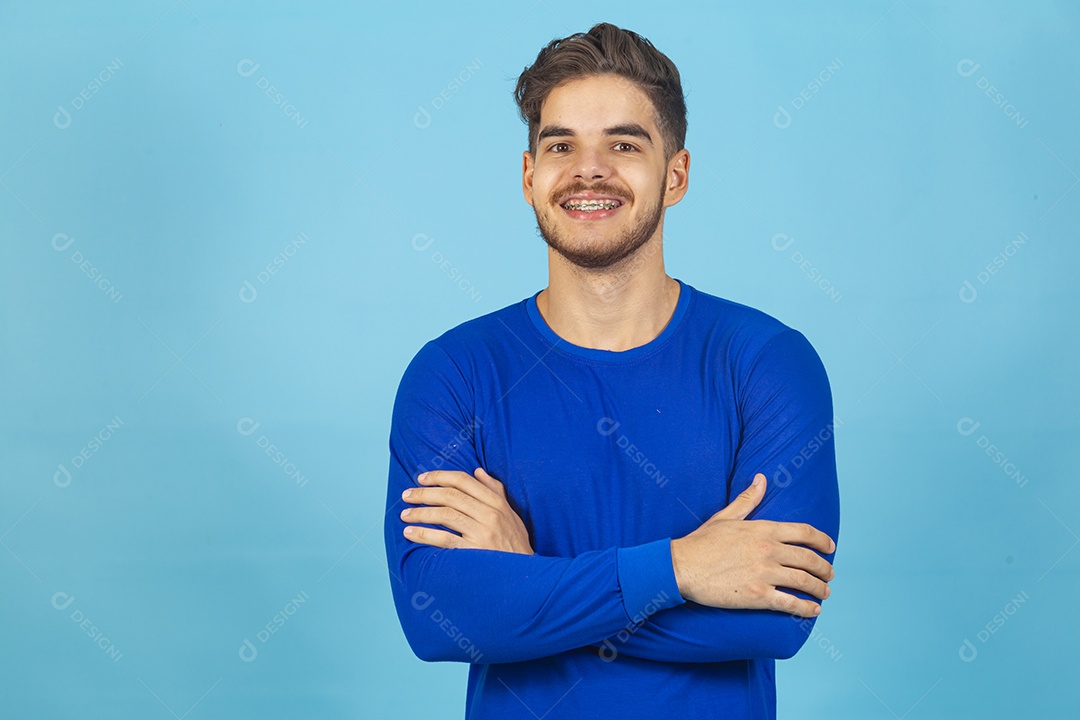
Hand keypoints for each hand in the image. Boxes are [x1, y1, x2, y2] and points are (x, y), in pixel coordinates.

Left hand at [400, 468, 533, 553]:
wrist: (525, 577)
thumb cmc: (516, 544)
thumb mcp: (512, 515)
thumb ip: (496, 491)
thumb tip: (478, 471)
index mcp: (497, 503)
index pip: (464, 481)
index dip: (440, 476)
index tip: (422, 478)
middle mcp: (490, 515)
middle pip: (450, 496)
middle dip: (424, 493)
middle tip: (407, 495)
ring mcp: (482, 534)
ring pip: (444, 515)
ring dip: (420, 513)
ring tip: (405, 515)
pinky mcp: (473, 552)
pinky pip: (443, 539)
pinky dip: (424, 534)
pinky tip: (411, 533)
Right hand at [670, 473, 835, 617]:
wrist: (681, 566)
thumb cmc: (701, 542)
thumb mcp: (726, 516)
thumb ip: (749, 499)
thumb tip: (762, 479)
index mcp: (763, 529)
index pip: (804, 532)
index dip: (822, 540)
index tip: (830, 547)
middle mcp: (768, 550)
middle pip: (809, 558)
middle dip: (825, 568)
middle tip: (829, 574)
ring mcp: (764, 573)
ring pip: (804, 581)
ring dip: (820, 589)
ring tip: (825, 593)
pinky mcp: (757, 596)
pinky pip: (790, 603)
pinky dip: (806, 608)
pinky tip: (813, 610)